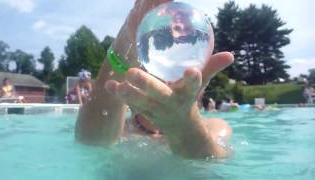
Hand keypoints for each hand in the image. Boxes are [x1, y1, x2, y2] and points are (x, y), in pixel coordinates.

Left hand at [104, 52, 233, 129]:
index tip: (191, 71)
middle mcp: (172, 103)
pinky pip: (132, 105)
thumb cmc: (189, 99)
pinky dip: (120, 96)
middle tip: (133, 73)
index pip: (193, 86)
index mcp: (188, 94)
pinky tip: (109, 85)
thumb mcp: (201, 85)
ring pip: (142, 103)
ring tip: (116, 86)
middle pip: (160, 94)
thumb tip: (230, 54)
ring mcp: (157, 110)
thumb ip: (211, 68)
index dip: (193, 80)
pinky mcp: (145, 113)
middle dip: (147, 85)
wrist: (181, 128)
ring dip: (128, 95)